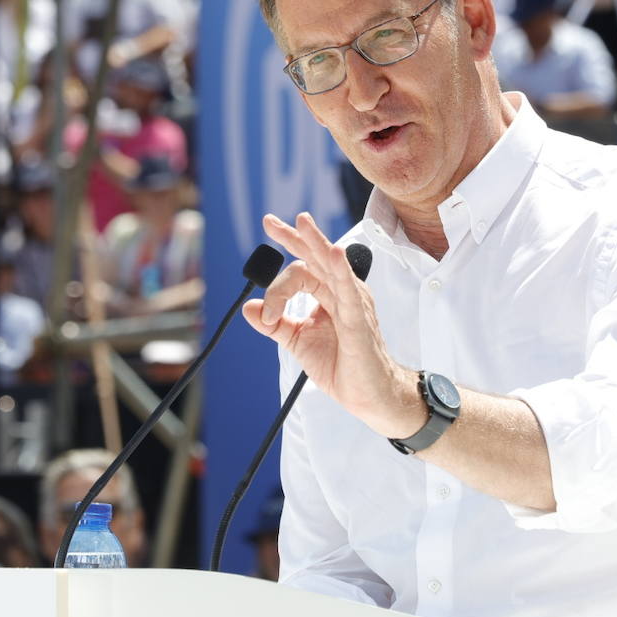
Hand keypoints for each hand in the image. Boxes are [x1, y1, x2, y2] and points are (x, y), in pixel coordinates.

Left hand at [243, 213, 419, 437]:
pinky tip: (333, 253)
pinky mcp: (359, 319)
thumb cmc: (341, 365)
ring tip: (300, 222)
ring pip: (332, 265)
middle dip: (294, 237)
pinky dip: (340, 269)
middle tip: (269, 222)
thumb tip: (248, 308)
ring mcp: (353, 303)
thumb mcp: (298, 341)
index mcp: (329, 294)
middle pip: (317, 257)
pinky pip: (349, 290)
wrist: (367, 395)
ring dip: (315, 242)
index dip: (276, 288)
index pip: (301, 271)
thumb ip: (275, 324)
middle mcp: (342, 292)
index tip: (265, 314)